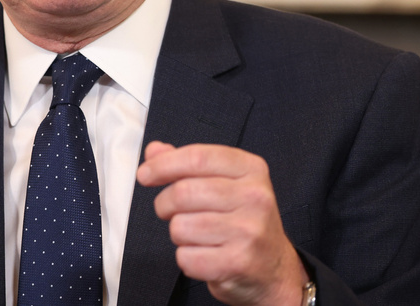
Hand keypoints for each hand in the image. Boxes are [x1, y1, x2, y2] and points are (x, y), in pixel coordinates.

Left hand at [136, 141, 307, 305]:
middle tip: (168, 211)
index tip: (144, 174)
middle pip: (183, 192)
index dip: (163, 165)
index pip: (197, 157)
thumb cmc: (243, 220)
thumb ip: (189, 164)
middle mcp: (255, 197)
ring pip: (180, 226)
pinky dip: (187, 258)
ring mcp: (249, 231)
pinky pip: (186, 257)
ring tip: (197, 236)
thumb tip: (154, 151)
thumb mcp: (224, 182)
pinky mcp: (239, 262)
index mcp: (251, 169)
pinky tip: (205, 254)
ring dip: (178, 233)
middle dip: (164, 204)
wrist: (274, 269)